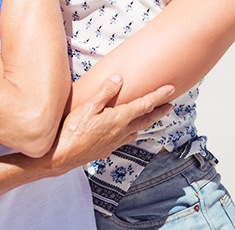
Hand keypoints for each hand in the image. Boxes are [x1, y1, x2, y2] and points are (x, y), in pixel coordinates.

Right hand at [46, 76, 174, 173]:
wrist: (63, 156)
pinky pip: (126, 139)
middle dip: (159, 112)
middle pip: (146, 120)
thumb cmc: (73, 130)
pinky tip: (128, 132)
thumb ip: (105, 92)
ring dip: (147, 123)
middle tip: (171, 106)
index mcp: (119, 119)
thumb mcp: (88, 106)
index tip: (171, 89)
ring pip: (137, 131)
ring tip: (151, 117)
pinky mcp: (107, 149)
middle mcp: (121, 132)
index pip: (144, 105)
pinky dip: (132, 132)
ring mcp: (115, 142)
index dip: (159, 96)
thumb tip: (119, 79)